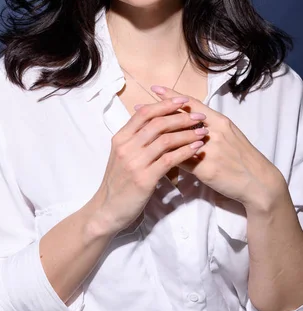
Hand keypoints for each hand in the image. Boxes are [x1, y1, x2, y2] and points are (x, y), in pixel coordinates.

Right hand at [94, 97, 208, 234]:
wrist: (108, 209)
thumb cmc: (118, 183)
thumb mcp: (122, 156)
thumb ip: (136, 139)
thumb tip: (157, 122)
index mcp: (120, 138)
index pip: (144, 113)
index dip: (165, 104)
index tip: (183, 100)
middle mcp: (126, 147)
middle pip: (157, 123)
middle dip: (181, 117)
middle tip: (199, 116)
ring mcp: (134, 162)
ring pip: (165, 140)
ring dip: (187, 134)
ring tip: (202, 132)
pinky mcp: (144, 179)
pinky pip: (169, 160)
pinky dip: (185, 152)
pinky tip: (196, 149)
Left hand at [149, 86, 282, 208]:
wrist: (258, 182)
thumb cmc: (242, 158)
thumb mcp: (228, 137)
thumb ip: (207, 129)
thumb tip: (187, 124)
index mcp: (220, 121)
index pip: (192, 104)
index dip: (172, 95)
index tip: (154, 89)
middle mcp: (214, 132)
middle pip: (181, 119)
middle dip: (158, 113)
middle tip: (139, 108)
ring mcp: (210, 150)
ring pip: (178, 140)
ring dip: (158, 135)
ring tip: (140, 132)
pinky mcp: (207, 169)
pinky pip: (182, 161)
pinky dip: (168, 159)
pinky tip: (153, 157)